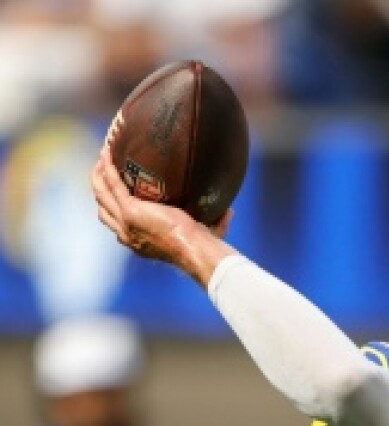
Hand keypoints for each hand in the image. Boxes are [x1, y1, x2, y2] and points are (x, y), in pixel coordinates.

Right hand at [92, 146, 232, 285]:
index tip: (116, 188)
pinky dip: (108, 166)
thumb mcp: (201, 233)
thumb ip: (212, 222)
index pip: (116, 224)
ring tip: (103, 156)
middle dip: (100, 187)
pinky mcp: (129, 210)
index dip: (112, 205)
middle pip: (102, 208)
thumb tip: (229, 211)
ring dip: (98, 174)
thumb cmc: (203, 246)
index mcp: (139, 242)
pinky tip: (108, 152)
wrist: (196, 249)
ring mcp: (126, 222)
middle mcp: (127, 234)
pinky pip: (111, 183)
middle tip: (104, 167)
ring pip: (101, 194)